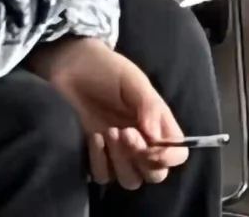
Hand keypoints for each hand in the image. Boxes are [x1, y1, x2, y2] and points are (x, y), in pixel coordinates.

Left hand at [27, 35, 186, 189]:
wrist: (71, 69)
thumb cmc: (108, 70)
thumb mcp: (134, 82)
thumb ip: (149, 107)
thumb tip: (157, 138)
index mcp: (158, 124)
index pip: (177, 153)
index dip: (169, 158)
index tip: (152, 148)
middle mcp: (143, 142)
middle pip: (155, 174)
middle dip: (143, 161)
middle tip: (126, 133)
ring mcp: (118, 152)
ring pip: (130, 180)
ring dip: (121, 162)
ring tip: (109, 131)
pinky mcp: (95, 157)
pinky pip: (103, 176)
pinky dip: (100, 162)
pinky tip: (94, 137)